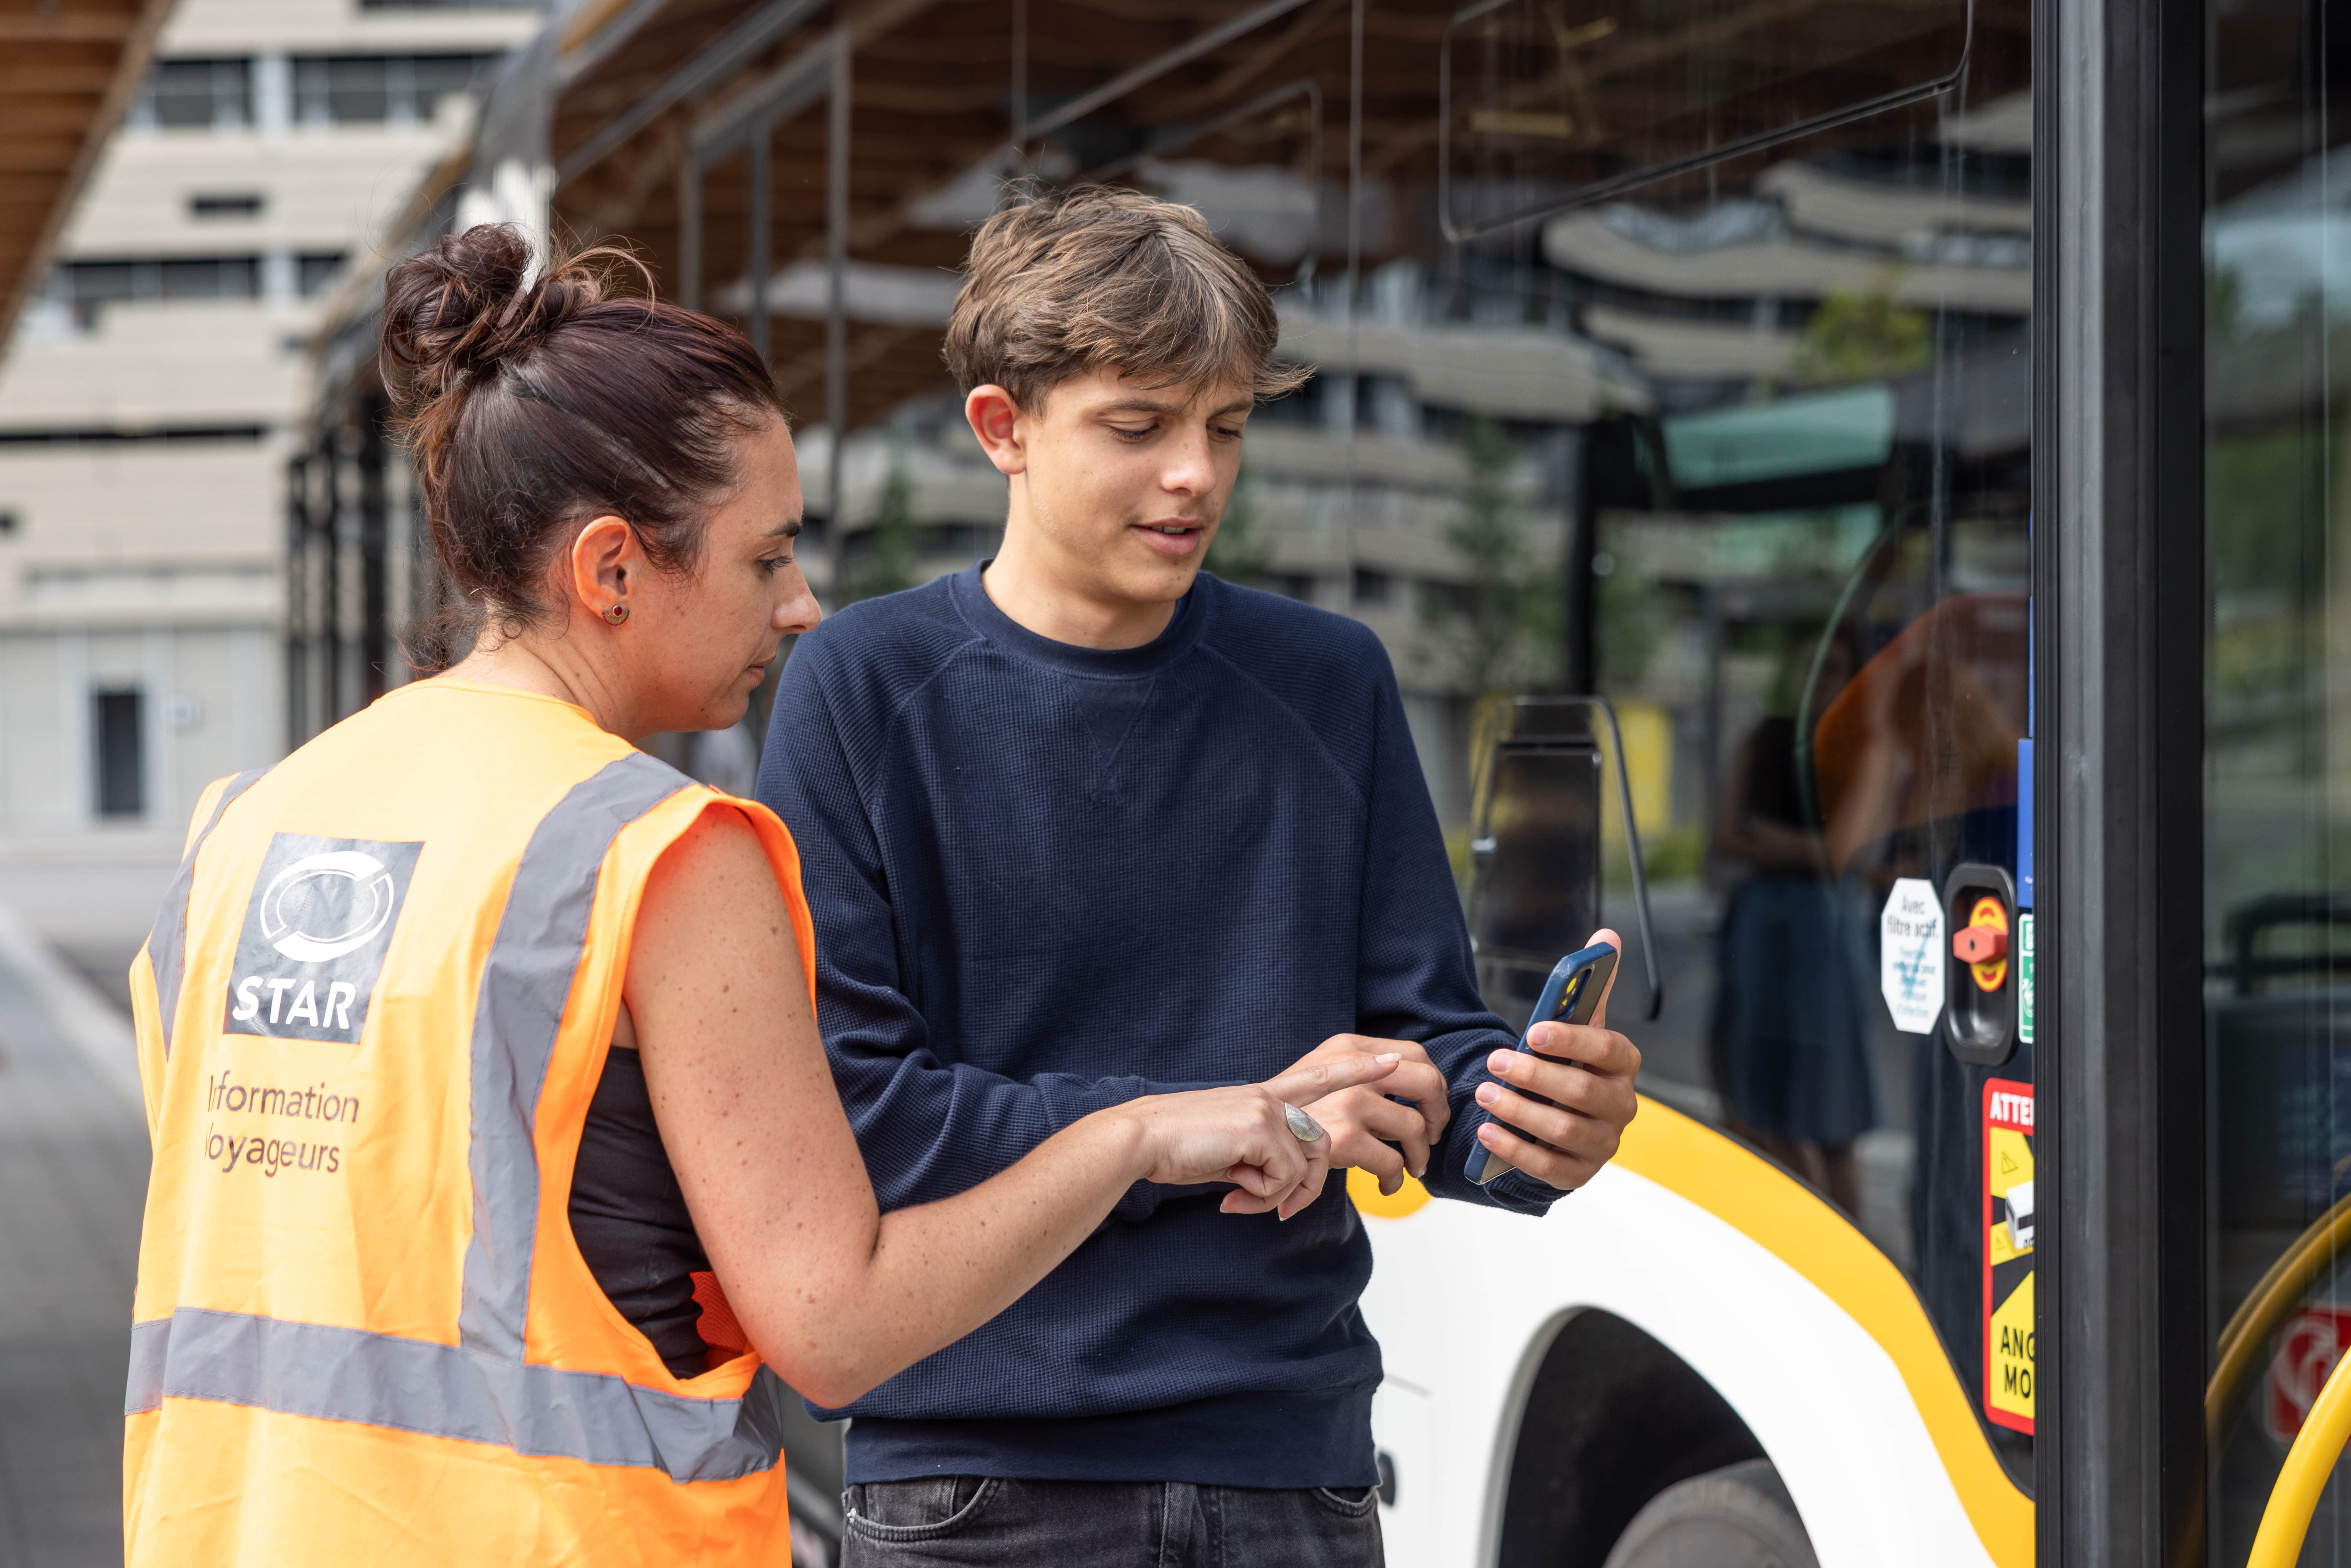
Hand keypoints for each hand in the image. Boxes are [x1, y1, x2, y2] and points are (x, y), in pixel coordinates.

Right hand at [1120, 1052, 1402, 1220]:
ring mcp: (1267, 1108)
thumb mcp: (1230, 1151)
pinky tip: (1232, 1192)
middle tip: (1277, 1212)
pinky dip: (1262, 1197)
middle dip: (1309, 1187)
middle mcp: (1270, 1095)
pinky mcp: (1260, 1126)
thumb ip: (1263, 1155)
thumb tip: (1281, 1183)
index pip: (1322, 1075)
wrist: (1141, 1138)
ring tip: (1242, 1199)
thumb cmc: (1176, 1148)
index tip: (1396, 1061)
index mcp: (1262, 1095)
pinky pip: (1285, 1177)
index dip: (1361, 1069)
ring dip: (1279, 1196)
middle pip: (1323, 1142)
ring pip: (1305, 1164)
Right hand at [1274, 1034, 1451, 1196]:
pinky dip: (1393, 1179)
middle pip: (1426, 1082)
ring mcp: (1346, 1101)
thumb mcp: (1311, 1075)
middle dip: (1438, 1114)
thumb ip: (1349, 1075)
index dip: (1431, 1084)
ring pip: (1413, 1127)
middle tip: (1431, 1137)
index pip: (1412, 1053)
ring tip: (1410, 1170)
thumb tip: (1400, 1090)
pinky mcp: (1340, 1138)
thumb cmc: (1274, 1113)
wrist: (1223, 1129)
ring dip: (1419, 1155)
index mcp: (1345, 1046)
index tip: (1429, 1108)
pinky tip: (1385, 1186)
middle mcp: (1349, 1067)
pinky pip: (1391, 1163)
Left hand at [1473, 929, 1641, 1191]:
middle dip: (1535, 1076)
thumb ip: (1589, 989)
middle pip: (1582, 1092)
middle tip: (1494, 1061)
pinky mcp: (1578, 1173)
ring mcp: (1602, 1144)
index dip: (1572, 1040)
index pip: (1607, 1049)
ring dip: (1520, 1112)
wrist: (1564, 1117)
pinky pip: (1548, 1166)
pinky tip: (1487, 1132)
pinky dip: (1515, 1150)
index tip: (1533, 1031)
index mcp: (1623, 1065)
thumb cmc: (1569, 1065)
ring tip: (1484, 1094)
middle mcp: (1621, 1106)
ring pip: (1564, 1131)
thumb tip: (1606, 937)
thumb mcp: (1579, 1029)